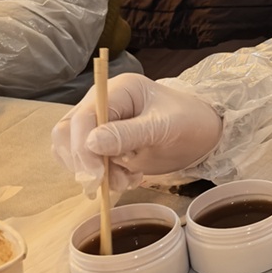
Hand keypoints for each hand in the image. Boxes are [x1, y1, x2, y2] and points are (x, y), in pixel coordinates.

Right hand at [51, 73, 222, 196]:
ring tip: (126, 180)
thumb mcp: (164, 128)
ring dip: (93, 172)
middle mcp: (104, 102)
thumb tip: (90, 143)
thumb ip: (128, 134)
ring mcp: (100, 122)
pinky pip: (85, 161)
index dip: (83, 147)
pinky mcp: (102, 142)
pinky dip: (101, 176)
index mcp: (119, 89)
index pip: (84, 116)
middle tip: (108, 183)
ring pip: (72, 149)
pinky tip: (127, 178)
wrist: (204, 135)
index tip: (96, 175)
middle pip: (68, 132)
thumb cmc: (190, 123)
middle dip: (84, 162)